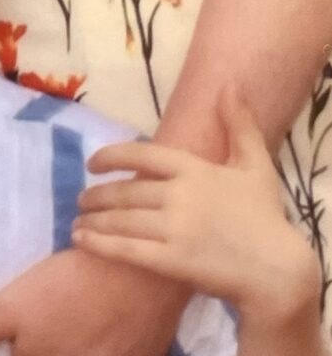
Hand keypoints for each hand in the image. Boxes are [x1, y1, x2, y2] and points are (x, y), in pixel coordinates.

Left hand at [74, 84, 317, 328]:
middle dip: (97, 195)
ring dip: (93, 219)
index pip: (141, 155)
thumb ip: (239, 125)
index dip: (111, 157)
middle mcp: (180, 195)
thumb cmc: (266, 217)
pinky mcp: (172, 261)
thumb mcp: (256, 164)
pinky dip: (100, 244)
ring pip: (121, 220)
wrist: (278, 270)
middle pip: (125, 191)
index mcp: (194, 169)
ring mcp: (174, 228)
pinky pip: (127, 249)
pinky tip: (83, 240)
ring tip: (77, 221)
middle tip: (81, 199)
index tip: (92, 164)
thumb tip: (230, 85)